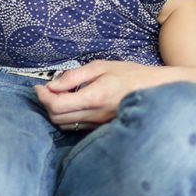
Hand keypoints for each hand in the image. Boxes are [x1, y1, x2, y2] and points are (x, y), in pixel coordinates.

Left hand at [34, 61, 179, 128]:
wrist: (156, 90)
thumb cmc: (131, 74)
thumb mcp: (102, 66)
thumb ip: (75, 75)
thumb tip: (53, 85)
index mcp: (95, 96)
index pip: (58, 105)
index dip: (43, 97)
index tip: (39, 86)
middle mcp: (95, 115)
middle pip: (57, 118)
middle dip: (46, 104)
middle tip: (45, 89)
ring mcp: (99, 124)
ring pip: (65, 125)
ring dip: (55, 111)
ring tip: (56, 95)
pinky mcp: (101, 128)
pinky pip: (76, 127)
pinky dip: (67, 117)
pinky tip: (70, 104)